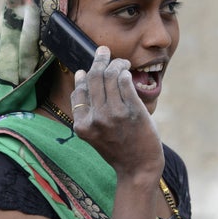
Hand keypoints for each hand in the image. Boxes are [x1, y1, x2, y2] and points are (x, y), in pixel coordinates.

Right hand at [70, 47, 163, 180]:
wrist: (138, 168)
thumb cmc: (118, 149)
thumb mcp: (94, 134)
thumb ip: (87, 110)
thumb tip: (82, 75)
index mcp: (82, 126)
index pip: (79, 92)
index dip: (83, 76)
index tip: (86, 68)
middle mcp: (96, 119)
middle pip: (93, 78)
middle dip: (98, 60)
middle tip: (103, 51)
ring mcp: (114, 115)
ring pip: (110, 76)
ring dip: (116, 63)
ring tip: (121, 62)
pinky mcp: (133, 111)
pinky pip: (125, 82)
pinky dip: (125, 72)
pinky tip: (127, 72)